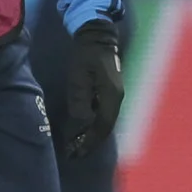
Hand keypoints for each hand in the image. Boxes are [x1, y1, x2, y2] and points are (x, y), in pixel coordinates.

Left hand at [64, 19, 123, 158]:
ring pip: (104, 122)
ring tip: (76, 146)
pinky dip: (92, 124)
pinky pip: (102, 114)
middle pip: (105, 127)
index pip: (102, 126)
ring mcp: (114, 96)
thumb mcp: (79, 76)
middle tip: (74, 154)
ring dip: (91, 135)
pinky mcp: (109, 92)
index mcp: (112, 96)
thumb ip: (80, 99)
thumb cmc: (86, 54)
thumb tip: (81, 123)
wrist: (96, 36)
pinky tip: (81, 129)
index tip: (76, 152)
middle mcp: (117, 100)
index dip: (89, 141)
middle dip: (90, 142)